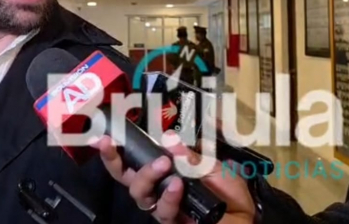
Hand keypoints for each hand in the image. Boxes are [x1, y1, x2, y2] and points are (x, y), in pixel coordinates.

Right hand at [92, 131, 254, 223]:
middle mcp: (156, 188)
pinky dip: (168, 196)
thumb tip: (167, 137)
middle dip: (112, 159)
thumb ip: (189, 154)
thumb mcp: (212, 166)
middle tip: (109, 143)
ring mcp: (161, 206)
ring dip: (147, 174)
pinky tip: (177, 186)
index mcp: (163, 170)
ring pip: (138, 192)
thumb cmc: (228, 193)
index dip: (116, 147)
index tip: (103, 133)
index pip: (133, 158)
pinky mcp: (170, 222)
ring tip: (163, 164)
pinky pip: (161, 211)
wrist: (245, 219)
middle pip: (124, 176)